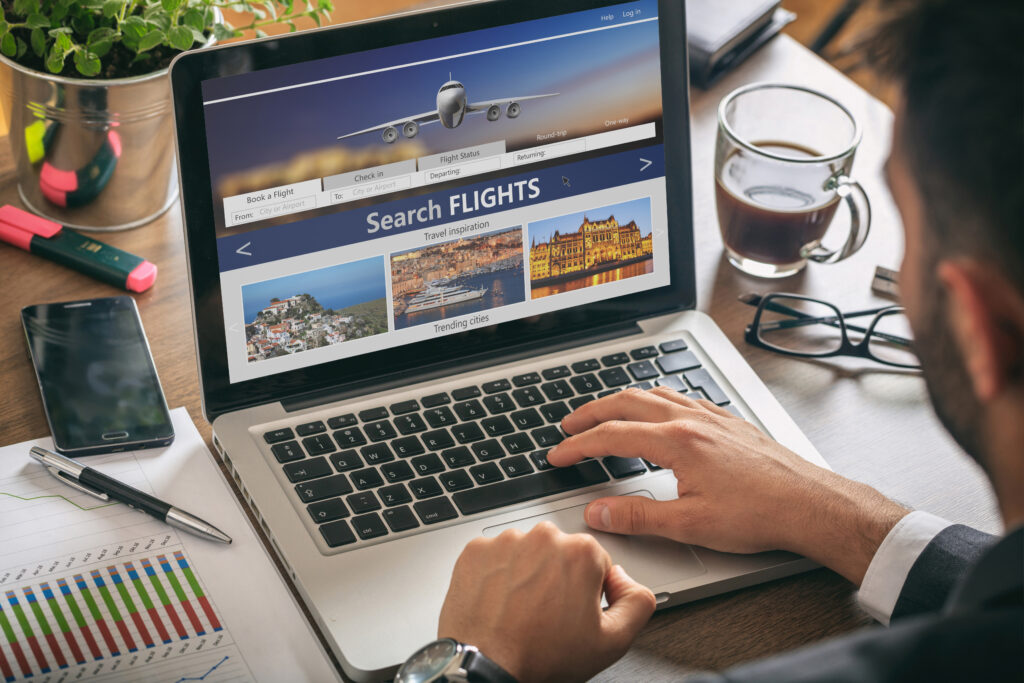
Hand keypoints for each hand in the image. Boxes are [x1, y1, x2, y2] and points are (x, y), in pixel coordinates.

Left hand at [438, 521, 655, 681]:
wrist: (486, 666)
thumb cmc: (540, 656)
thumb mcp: (612, 642)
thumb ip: (638, 602)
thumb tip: (627, 580)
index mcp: (581, 552)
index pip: (595, 562)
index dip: (588, 591)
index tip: (573, 611)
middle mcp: (544, 537)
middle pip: (560, 553)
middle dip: (558, 578)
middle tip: (547, 614)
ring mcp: (506, 541)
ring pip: (527, 553)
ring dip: (527, 574)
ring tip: (521, 610)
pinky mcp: (476, 550)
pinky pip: (495, 556)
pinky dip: (497, 574)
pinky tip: (500, 601)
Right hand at [548, 387, 908, 584]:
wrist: (810, 504)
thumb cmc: (760, 514)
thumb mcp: (690, 524)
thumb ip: (637, 516)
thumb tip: (597, 513)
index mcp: (676, 442)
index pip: (612, 436)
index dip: (578, 446)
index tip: (558, 455)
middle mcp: (691, 420)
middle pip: (626, 402)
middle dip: (591, 413)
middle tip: (568, 425)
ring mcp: (711, 416)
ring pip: (654, 393)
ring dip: (621, 401)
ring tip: (604, 413)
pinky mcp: (728, 421)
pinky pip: (681, 396)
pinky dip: (656, 398)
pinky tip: (659, 409)